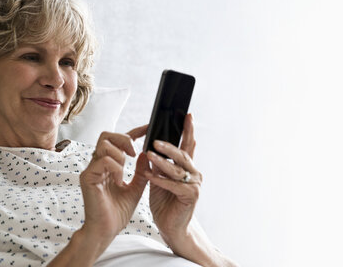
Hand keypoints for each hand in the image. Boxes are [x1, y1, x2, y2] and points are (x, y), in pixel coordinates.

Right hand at [79, 125, 149, 250]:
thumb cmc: (117, 212)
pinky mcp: (88, 178)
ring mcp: (91, 170)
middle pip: (106, 135)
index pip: (118, 141)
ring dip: (120, 154)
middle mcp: (97, 164)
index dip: (134, 132)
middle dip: (124, 138)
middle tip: (135, 152)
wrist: (105, 231)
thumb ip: (141, 172)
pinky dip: (115, 168)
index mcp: (107, 165)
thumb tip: (147, 154)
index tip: (148, 128)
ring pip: (104, 144)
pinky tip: (120, 181)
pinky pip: (102, 161)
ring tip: (126, 170)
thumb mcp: (136, 188)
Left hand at [144, 113, 202, 249]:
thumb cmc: (165, 202)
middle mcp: (194, 173)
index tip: (187, 115)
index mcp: (187, 167)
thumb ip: (156, 164)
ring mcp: (194, 184)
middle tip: (155, 140)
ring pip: (176, 169)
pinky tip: (148, 176)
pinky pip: (173, 184)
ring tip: (148, 154)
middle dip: (168, 146)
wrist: (171, 227)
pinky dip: (160, 180)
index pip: (188, 145)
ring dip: (161, 161)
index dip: (188, 130)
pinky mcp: (191, 196)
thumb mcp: (158, 178)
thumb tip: (148, 146)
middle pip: (182, 154)